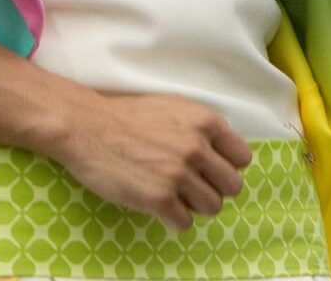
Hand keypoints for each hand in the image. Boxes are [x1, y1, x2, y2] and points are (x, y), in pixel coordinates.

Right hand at [56, 92, 251, 230]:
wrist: (88, 127)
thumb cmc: (127, 116)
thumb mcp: (172, 107)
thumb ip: (201, 128)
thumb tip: (223, 153)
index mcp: (204, 121)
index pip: (242, 157)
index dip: (226, 165)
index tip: (210, 168)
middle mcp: (196, 147)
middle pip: (232, 186)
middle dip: (213, 187)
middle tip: (191, 183)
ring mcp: (179, 174)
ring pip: (213, 207)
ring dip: (195, 204)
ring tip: (173, 192)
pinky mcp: (160, 199)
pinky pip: (186, 223)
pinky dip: (173, 217)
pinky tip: (157, 201)